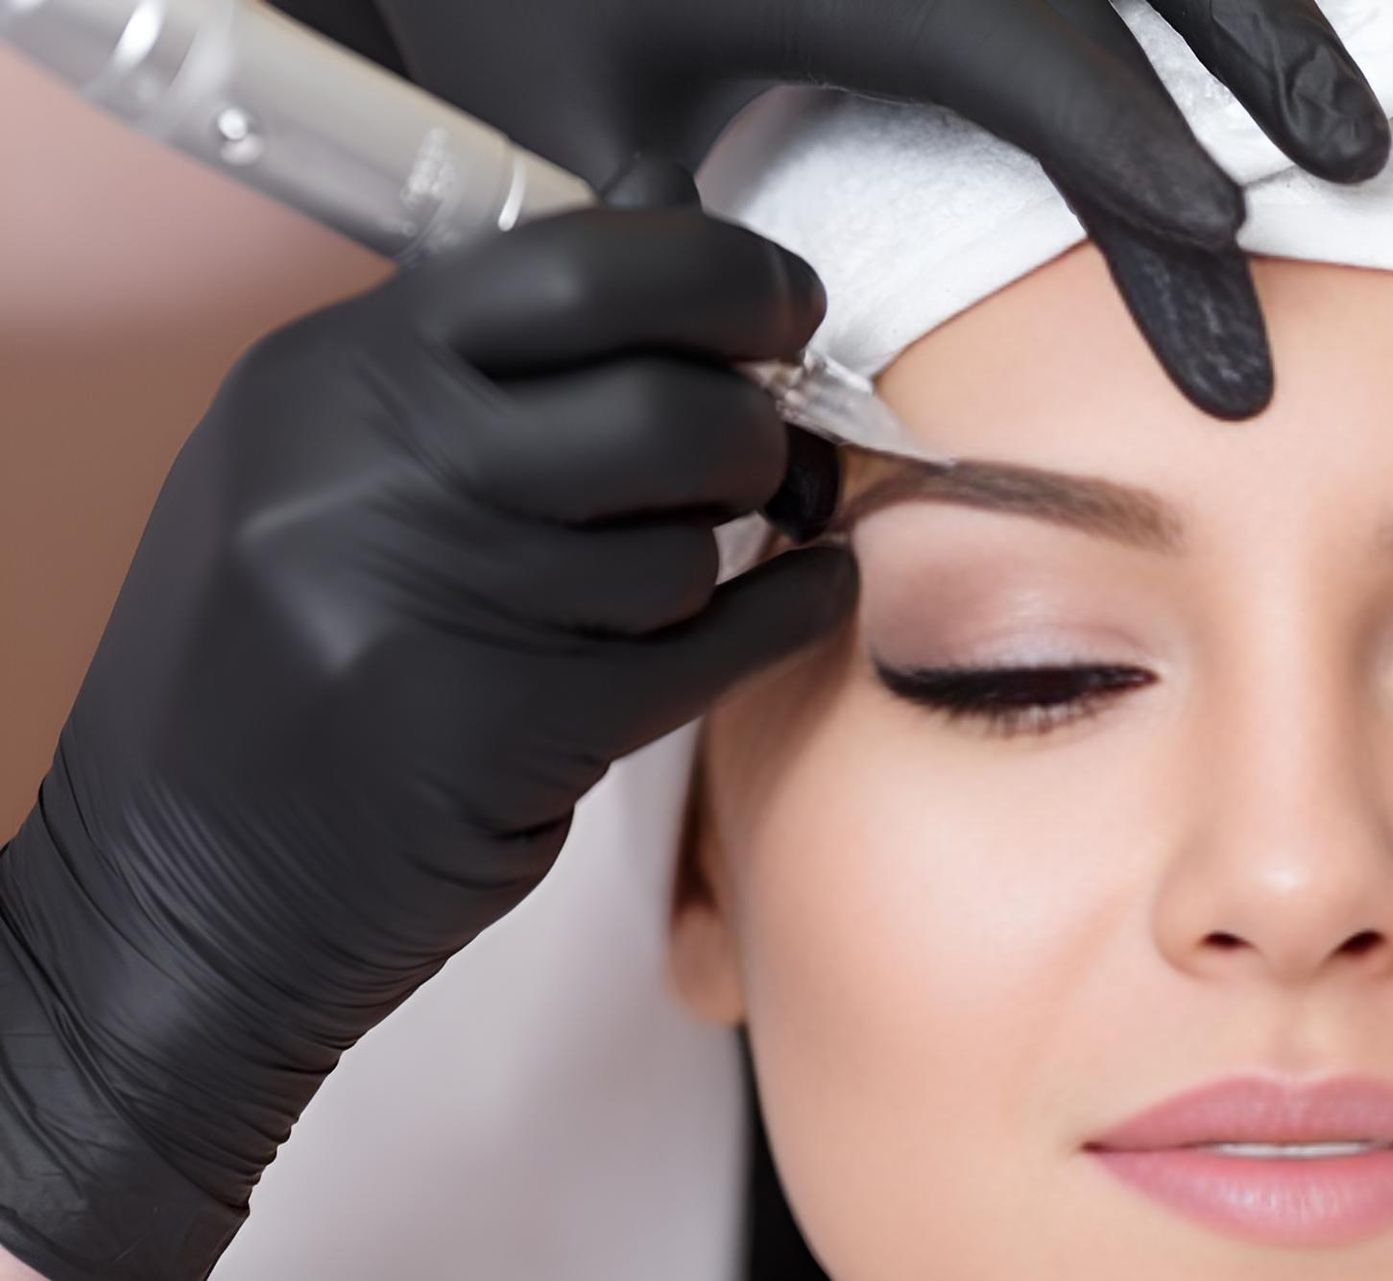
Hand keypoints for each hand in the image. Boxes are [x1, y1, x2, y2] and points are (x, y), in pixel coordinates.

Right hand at [0, 170, 853, 1279]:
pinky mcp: (518, 728)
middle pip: (666, 402)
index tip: (783, 300)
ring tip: (686, 568)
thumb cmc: (268, 674)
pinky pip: (718, 645)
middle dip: (753, 426)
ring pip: (693, 538)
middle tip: (761, 451)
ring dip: (729, 549)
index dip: (719, 274)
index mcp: (332, 378)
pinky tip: (804, 595)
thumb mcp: (313, 477)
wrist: (177, 890)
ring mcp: (445, 603)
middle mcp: (380, 471)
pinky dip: (788, 614)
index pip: (577, 269)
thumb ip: (473, 389)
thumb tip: (693, 323)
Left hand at [269, 0, 1392, 418]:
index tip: (1224, 246)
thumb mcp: (571, 132)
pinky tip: (1237, 23)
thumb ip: (676, 281)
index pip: (1034, 64)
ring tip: (1340, 112)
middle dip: (1261, 65)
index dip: (1137, 155)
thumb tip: (768, 446)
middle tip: (1350, 171)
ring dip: (1252, 4)